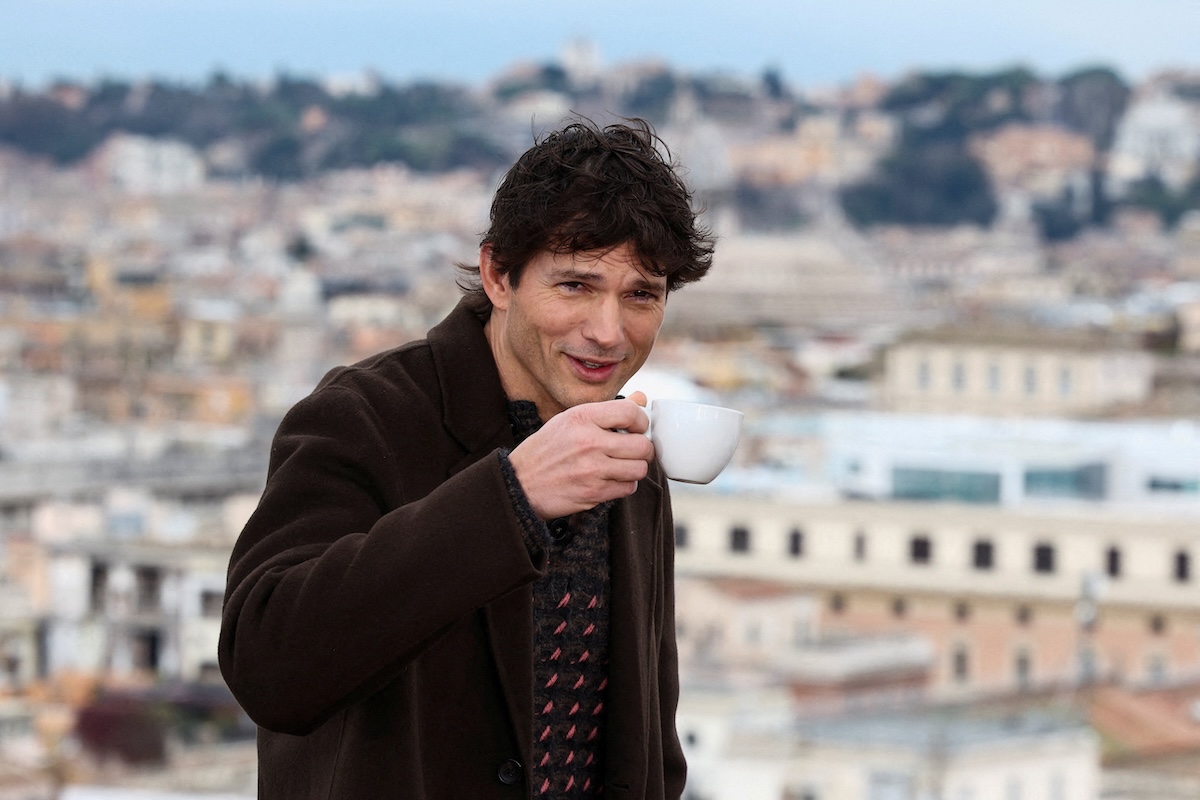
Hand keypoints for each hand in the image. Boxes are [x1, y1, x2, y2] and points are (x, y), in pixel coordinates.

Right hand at [508, 392, 651, 519]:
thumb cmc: (545, 451)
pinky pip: (628, 488)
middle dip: (642, 449)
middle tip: (633, 451)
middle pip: (642, 445)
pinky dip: (623, 485)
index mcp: (582, 417)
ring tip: (621, 466)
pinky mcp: (594, 493)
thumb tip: (641, 398)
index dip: (642, 421)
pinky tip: (610, 480)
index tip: (637, 428)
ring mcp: (593, 469)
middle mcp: (589, 442)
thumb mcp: (569, 420)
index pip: (631, 412)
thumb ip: (606, 411)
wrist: (519, 483)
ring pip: (639, 469)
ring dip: (634, 469)